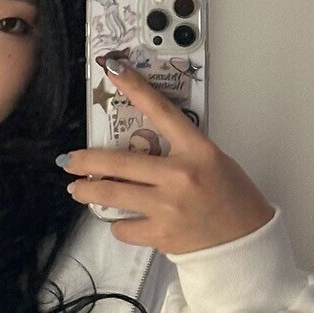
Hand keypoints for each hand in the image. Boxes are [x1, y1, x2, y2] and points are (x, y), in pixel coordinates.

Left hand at [58, 56, 274, 251]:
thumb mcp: (212, 162)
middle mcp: (180, 176)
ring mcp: (168, 207)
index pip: (161, 111)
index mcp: (197, 151)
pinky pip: (125, 227)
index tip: (114, 70)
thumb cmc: (232, 198)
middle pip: (120, 163)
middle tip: (68, 161)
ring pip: (114, 196)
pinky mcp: (161, 234)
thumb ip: (179, 152)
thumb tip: (142, 150)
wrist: (245, 241)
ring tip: (77, 190)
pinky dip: (120, 224)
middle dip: (87, 162)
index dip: (135, 88)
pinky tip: (123, 221)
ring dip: (89, 192)